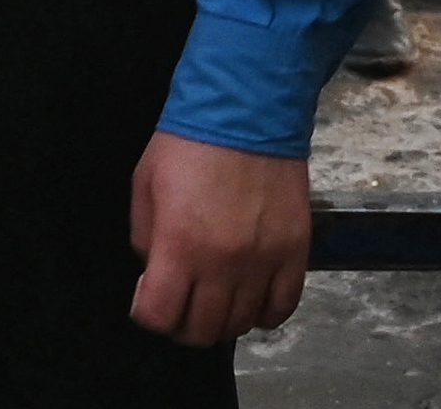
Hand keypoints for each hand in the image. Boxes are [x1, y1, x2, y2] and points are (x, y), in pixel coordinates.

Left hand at [127, 132, 311, 345]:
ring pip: (242, 324)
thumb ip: (146, 236)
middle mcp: (223, 263)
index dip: (148, 314)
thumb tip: (155, 271)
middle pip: (202, 330)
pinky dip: (264, 314)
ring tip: (214, 299)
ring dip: (223, 320)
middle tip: (180, 305)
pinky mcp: (295, 253)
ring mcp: (264, 261)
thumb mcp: (145, 183)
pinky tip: (251, 300)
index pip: (159, 315)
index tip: (148, 300)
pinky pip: (283, 307)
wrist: (246, 110)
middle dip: (182, 325)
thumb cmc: (189, 143)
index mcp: (180, 244)